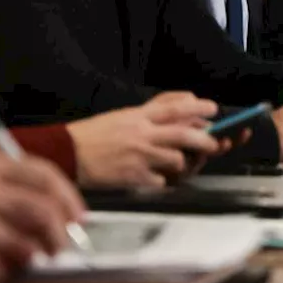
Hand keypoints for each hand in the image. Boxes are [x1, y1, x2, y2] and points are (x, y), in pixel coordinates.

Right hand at [0, 149, 85, 282]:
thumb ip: (3, 183)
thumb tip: (52, 204)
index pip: (43, 175)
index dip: (67, 198)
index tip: (77, 216)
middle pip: (44, 213)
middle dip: (59, 235)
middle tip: (59, 246)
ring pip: (28, 247)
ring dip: (23, 258)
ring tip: (3, 258)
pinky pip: (1, 273)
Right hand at [67, 92, 223, 187]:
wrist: (68, 153)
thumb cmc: (94, 135)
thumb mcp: (124, 114)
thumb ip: (152, 110)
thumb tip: (183, 101)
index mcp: (138, 116)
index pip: (175, 108)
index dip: (198, 108)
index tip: (213, 109)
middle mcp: (141, 134)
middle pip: (183, 134)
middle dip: (204, 139)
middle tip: (214, 143)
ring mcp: (139, 156)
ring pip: (176, 159)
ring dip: (181, 162)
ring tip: (176, 163)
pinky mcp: (134, 176)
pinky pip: (160, 181)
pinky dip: (162, 180)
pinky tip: (154, 178)